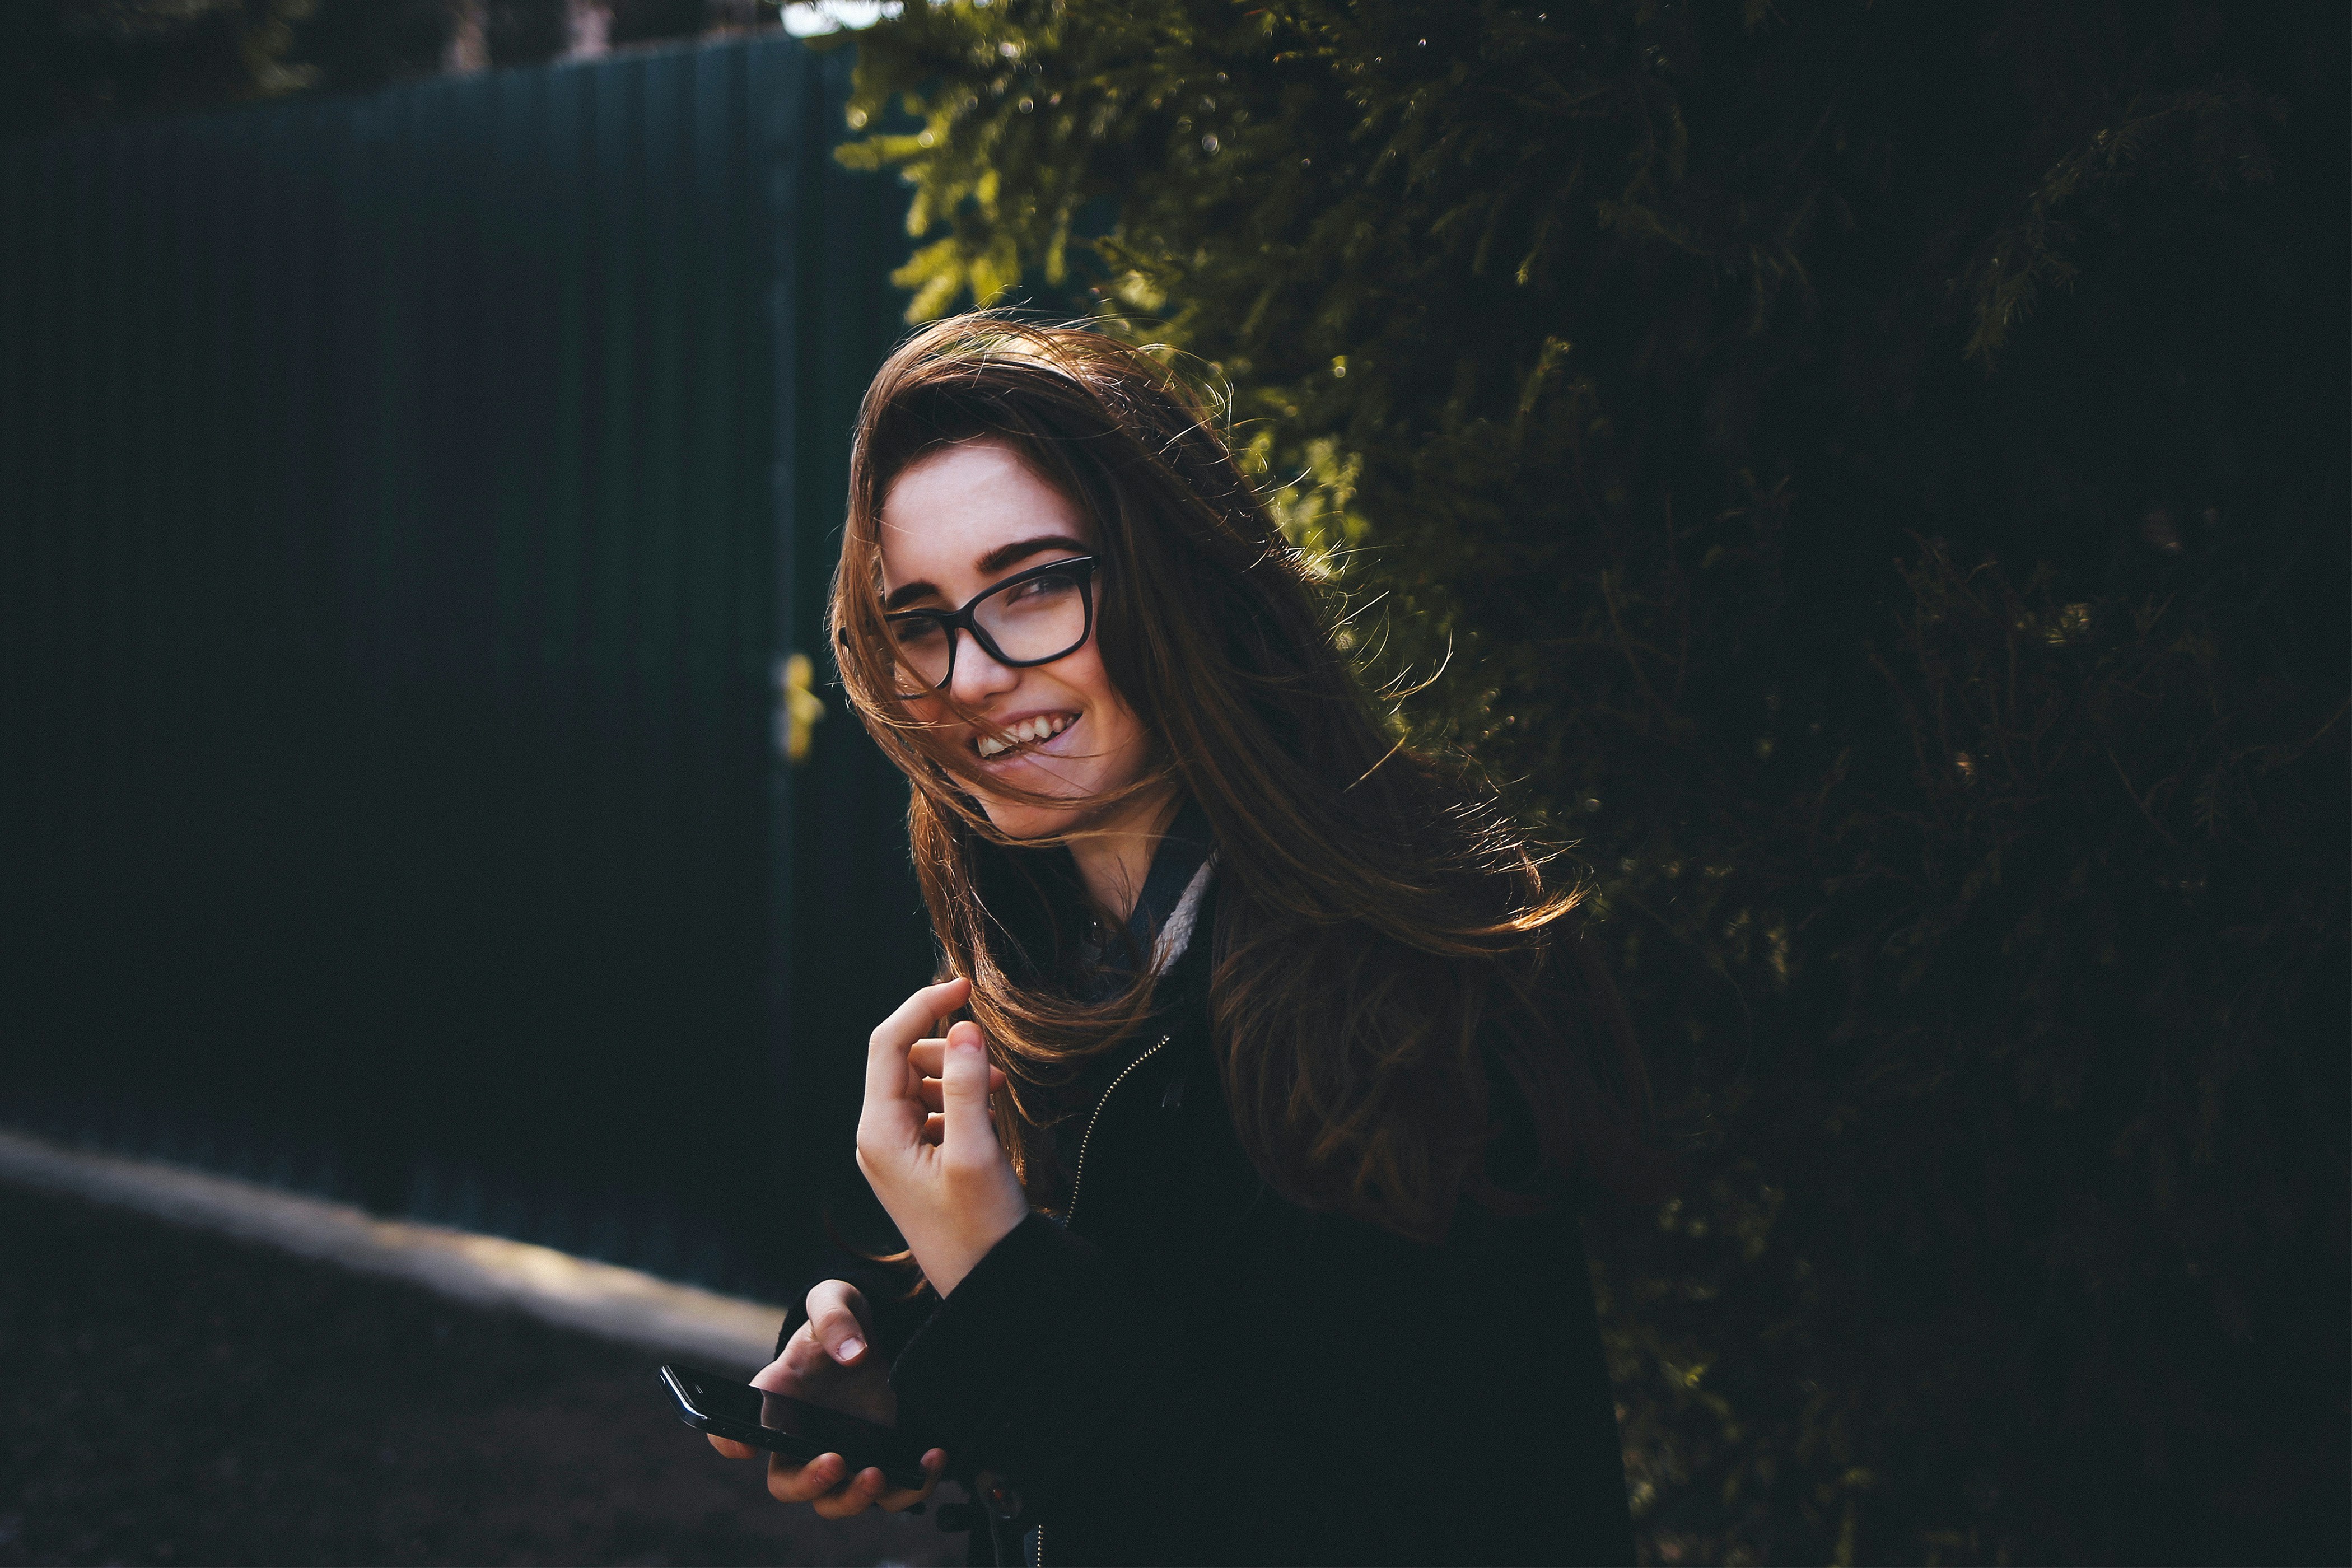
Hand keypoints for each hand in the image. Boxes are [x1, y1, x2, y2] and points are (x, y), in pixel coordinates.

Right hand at [705, 1279, 946, 1516]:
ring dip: (855, 1499)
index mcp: (777, 1399)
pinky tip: (933, 1458)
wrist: (882, 1334)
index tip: (745, 1448)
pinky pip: (894, 1492)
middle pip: (788, 1484)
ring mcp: (842, 1455)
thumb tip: (852, 1354)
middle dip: (809, 1484)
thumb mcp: (836, 1300)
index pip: (734, 1429)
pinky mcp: (881, 1461)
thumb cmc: (843, 1320)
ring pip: (836, 1502)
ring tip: (881, 1474)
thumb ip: (834, 1317)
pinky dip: (913, 1485)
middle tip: (837, 1462)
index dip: (730, 1442)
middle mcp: (802, 1438)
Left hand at [857, 976, 1029, 1297]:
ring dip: (957, 1078)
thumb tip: (963, 1027)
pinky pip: (931, 1112)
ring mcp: (894, 1152)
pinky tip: (986, 1122)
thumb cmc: (981, 1227)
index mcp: (879, 1130)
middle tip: (995, 1072)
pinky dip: (959, 1103)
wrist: (987, 1287)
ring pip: (920, 1084)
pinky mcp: (914, 1164)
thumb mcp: (976, 1151)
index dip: (924, 1006)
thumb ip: (966, 1084)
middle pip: (904, 1060)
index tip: (965, 986)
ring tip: (997, 1099)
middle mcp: (877, 1137)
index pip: (888, 1043)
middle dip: (948, 1052)